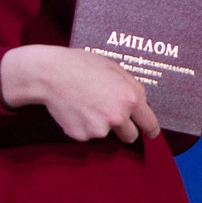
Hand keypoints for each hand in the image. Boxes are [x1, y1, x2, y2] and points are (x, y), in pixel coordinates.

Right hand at [0, 45, 161, 143]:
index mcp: (131, 99)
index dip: (151, 131)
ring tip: (86, 103)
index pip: (149, 124)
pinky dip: (83, 126)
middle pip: (130, 136)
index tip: (150, 134)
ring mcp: (99, 128)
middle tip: (108, 113)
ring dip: (99, 124)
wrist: (51, 74)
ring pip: (106, 134)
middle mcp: (118, 116)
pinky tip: (75, 109)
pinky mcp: (81, 135)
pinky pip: (87, 134)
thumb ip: (132, 87)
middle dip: (123, 129)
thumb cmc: (83, 66)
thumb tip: (142, 103)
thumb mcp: (115, 69)